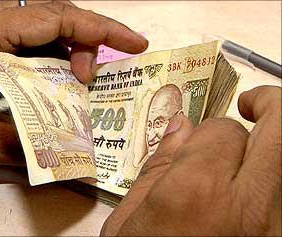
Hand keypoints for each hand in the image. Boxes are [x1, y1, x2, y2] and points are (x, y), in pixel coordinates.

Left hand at [0, 1, 147, 164]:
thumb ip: (6, 144)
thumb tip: (55, 157)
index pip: (56, 18)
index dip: (100, 29)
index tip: (133, 43)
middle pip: (57, 19)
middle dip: (89, 43)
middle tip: (94, 81)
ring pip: (47, 33)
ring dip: (71, 56)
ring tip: (79, 87)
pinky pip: (33, 47)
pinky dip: (54, 65)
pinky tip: (57, 87)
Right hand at [101, 86, 280, 235]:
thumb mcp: (130, 220)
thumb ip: (158, 167)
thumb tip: (179, 126)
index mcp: (194, 196)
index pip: (224, 132)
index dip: (211, 130)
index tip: (202, 139)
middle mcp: (246, 209)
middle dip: (270, 105)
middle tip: (254, 106)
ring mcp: (275, 229)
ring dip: (278, 141)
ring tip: (261, 140)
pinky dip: (276, 178)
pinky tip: (260, 180)